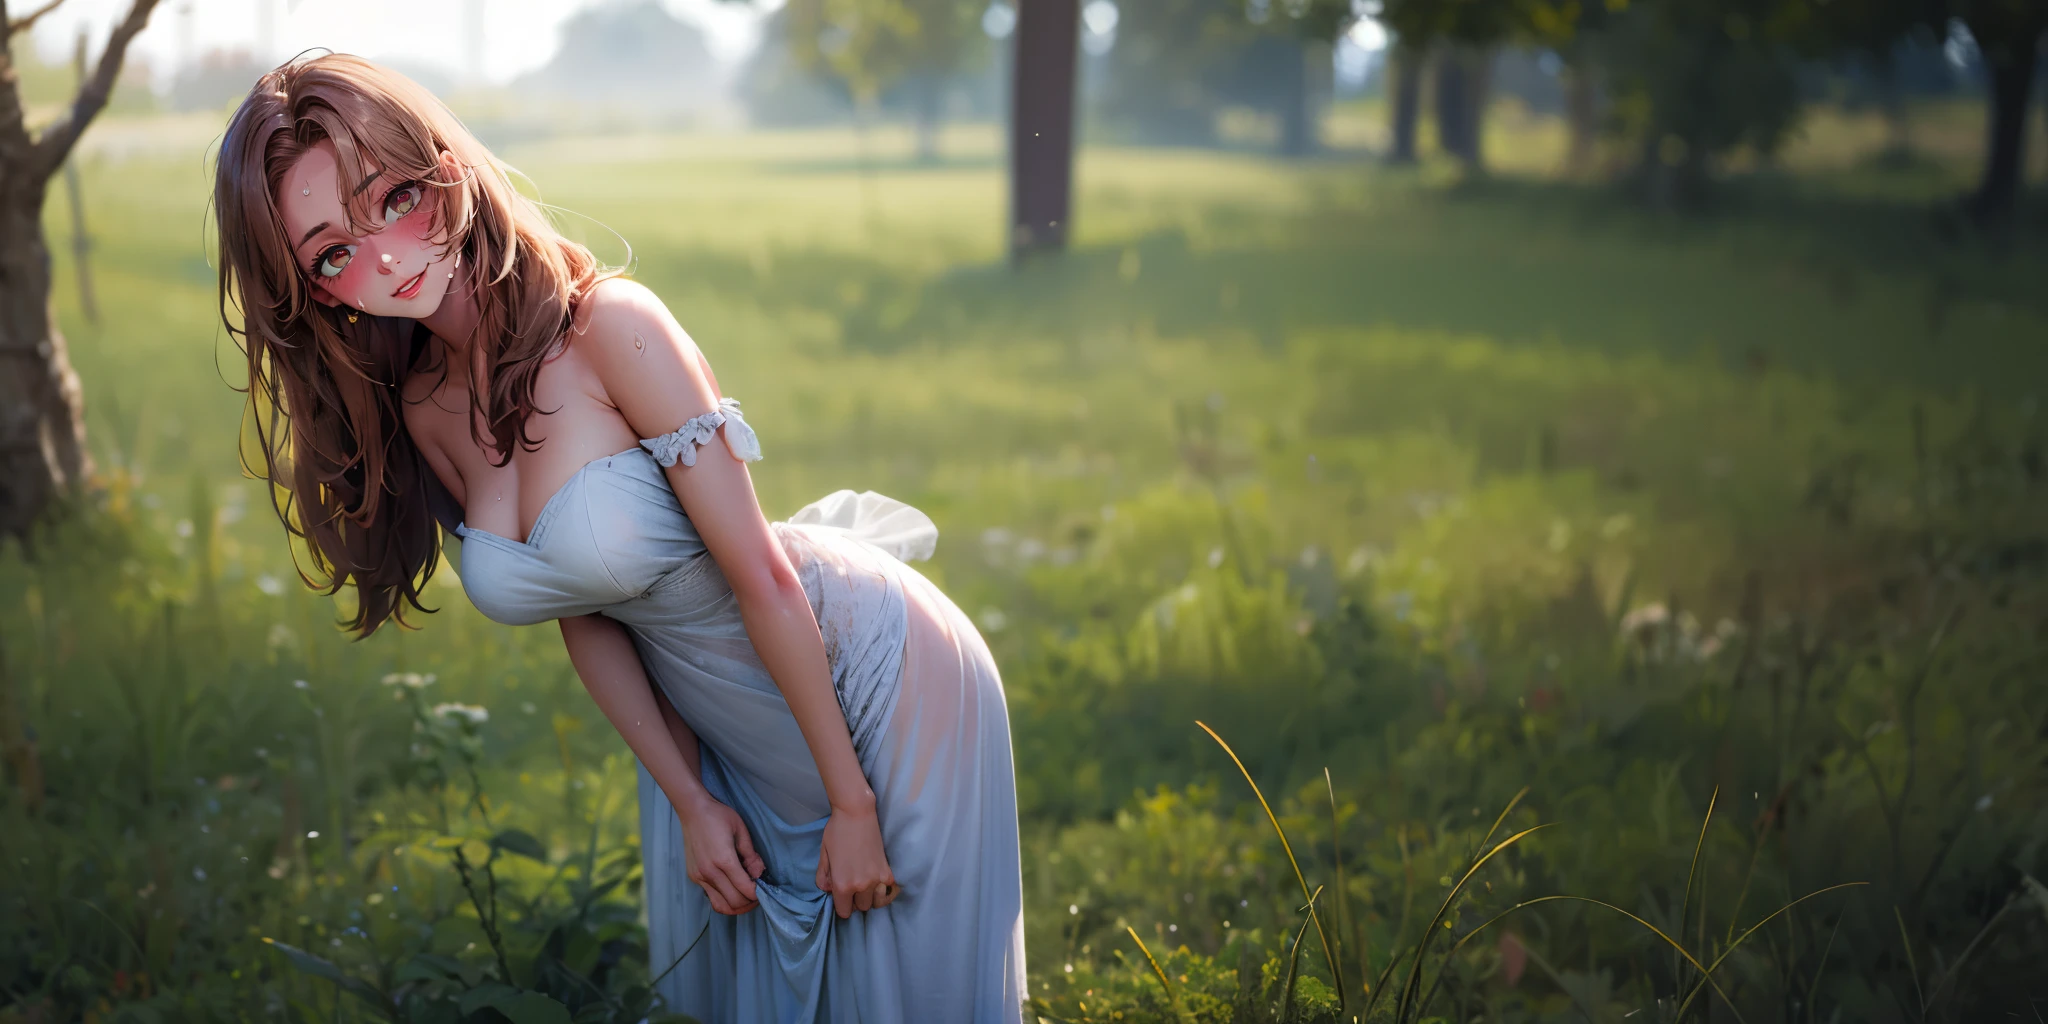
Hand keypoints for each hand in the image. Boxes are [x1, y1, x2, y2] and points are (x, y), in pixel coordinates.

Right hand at [677, 795, 765, 915]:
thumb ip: (751, 855)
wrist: (692, 810)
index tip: (765, 890)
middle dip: (750, 902)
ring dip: (737, 906)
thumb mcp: (741, 830)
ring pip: (721, 906)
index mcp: (724, 860)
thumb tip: (760, 874)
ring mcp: (699, 876)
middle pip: (734, 902)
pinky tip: (732, 889)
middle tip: (759, 895)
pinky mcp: (694, 876)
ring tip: (747, 898)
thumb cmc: (718, 816)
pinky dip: (724, 899)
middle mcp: (709, 872)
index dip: (758, 894)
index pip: (745, 889)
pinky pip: (711, 897)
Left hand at [815, 803, 898, 918]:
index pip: (844, 912)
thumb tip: (827, 890)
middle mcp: (861, 886)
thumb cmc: (836, 831)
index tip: (841, 896)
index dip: (841, 905)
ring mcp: (877, 879)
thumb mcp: (824, 855)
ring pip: (876, 902)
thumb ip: (823, 877)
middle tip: (852, 886)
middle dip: (855, 901)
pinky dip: (883, 889)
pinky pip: (888, 890)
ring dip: (870, 896)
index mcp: (842, 885)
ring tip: (866, 885)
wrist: (856, 813)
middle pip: (861, 908)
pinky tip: (877, 881)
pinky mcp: (888, 871)